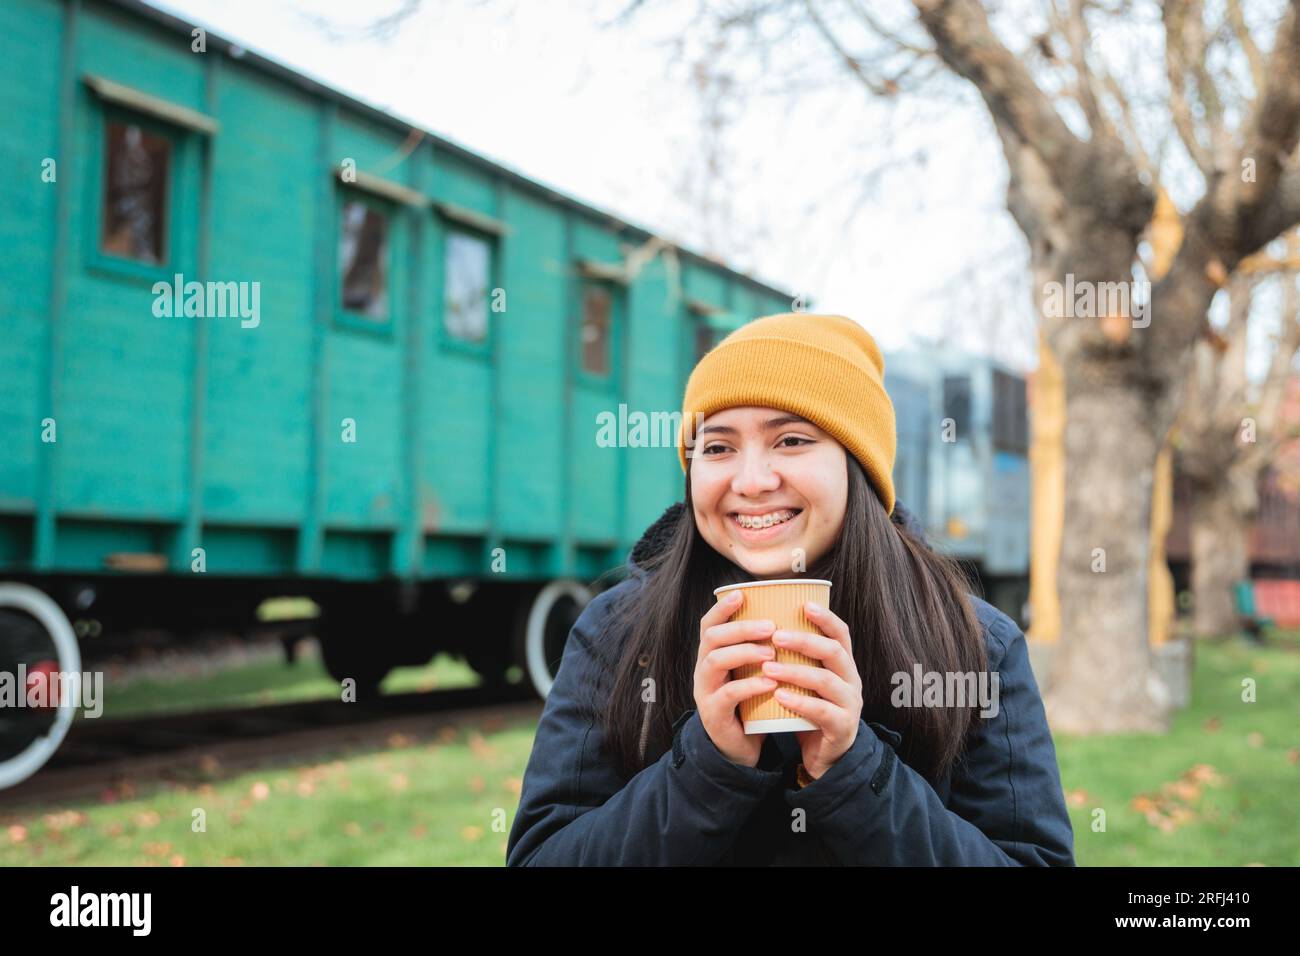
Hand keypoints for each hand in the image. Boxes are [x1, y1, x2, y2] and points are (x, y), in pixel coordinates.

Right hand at [694, 591, 779, 766]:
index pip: (709, 625)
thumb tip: (785, 616)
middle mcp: (703, 670)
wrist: (740, 747)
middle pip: (712, 638)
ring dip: (745, 652)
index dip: (722, 608)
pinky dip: (750, 686)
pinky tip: (770, 683)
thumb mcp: (751, 672)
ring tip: (772, 653)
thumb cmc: (751, 702)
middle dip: (741, 628)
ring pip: (715, 662)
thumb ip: (758, 649)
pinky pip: (728, 695)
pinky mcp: (714, 715)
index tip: (741, 594)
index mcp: (711, 655)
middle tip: (770, 626)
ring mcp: (705, 692)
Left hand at [765, 601, 861, 779]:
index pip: (841, 634)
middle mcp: (851, 681)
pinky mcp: (842, 728)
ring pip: (826, 681)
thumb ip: (796, 659)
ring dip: (795, 671)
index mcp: (843, 666)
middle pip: (833, 652)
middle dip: (804, 641)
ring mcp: (850, 705)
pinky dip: (800, 702)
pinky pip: (822, 712)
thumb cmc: (811, 712)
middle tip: (776, 636)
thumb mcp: (807, 682)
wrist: (826, 757)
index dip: (826, 618)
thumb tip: (765, 627)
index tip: (804, 604)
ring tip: (768, 667)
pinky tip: (779, 696)